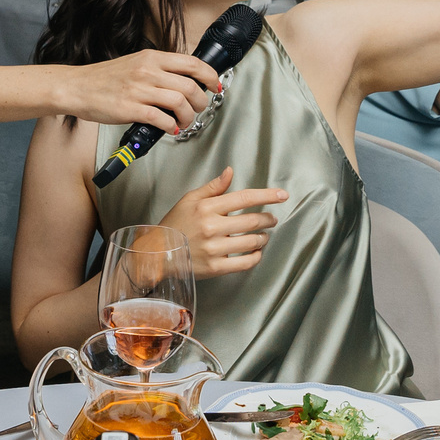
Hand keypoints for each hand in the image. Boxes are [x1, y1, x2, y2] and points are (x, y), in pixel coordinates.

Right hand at [58, 49, 222, 131]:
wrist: (77, 87)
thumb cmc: (104, 79)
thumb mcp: (135, 64)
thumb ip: (158, 70)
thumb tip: (184, 81)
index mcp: (152, 58)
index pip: (192, 63)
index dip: (210, 76)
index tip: (215, 86)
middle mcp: (148, 71)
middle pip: (191, 86)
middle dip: (201, 102)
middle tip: (198, 109)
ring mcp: (139, 90)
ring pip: (180, 102)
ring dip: (188, 117)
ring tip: (184, 122)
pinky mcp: (130, 108)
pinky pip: (161, 119)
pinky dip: (171, 126)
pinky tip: (169, 129)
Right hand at [160, 166, 287, 277]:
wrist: (157, 252)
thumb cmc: (175, 224)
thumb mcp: (190, 199)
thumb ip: (213, 187)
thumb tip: (230, 172)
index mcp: (207, 208)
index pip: (244, 198)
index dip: (267, 196)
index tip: (282, 195)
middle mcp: (212, 227)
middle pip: (252, 221)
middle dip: (267, 219)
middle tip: (271, 219)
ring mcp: (214, 249)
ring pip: (251, 242)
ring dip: (263, 238)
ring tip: (263, 235)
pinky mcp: (215, 267)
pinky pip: (245, 263)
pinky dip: (256, 257)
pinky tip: (256, 252)